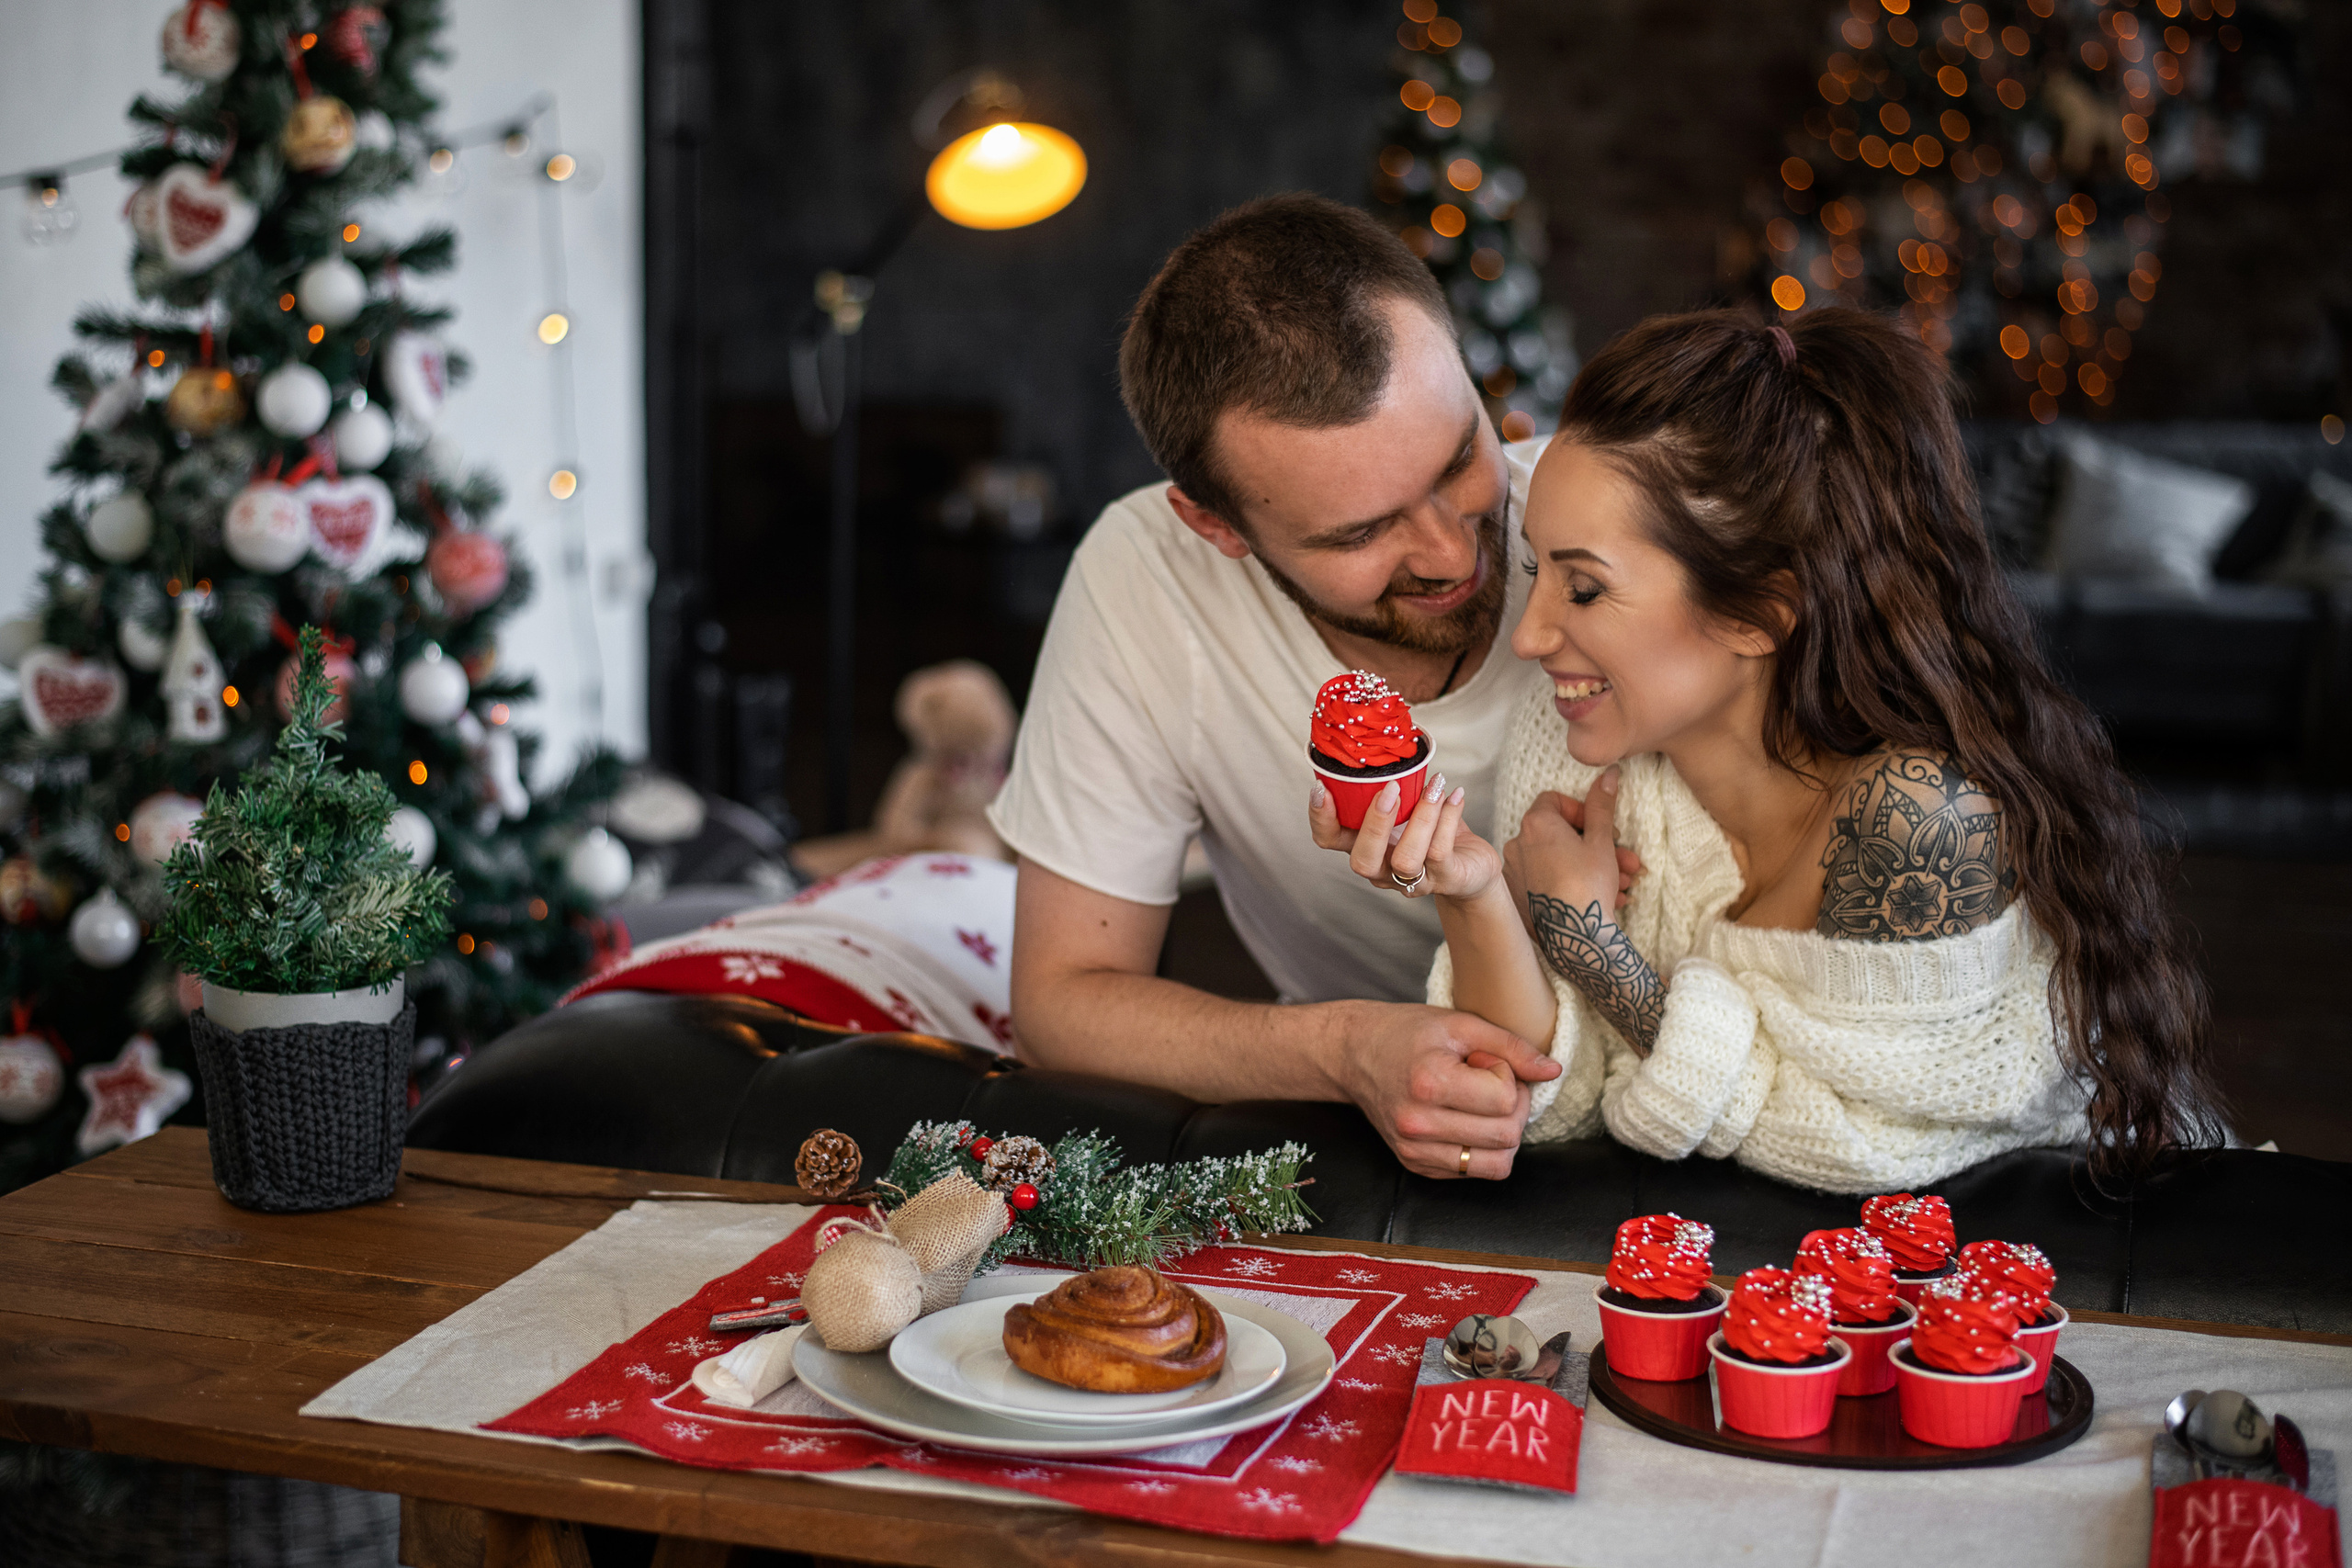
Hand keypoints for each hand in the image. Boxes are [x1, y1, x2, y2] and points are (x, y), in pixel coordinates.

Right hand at [1309, 773, 1502, 901]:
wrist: (1474, 866)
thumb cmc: (1436, 834)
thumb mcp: (1409, 809)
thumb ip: (1393, 790)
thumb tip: (1385, 746)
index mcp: (1366, 846)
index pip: (1329, 840)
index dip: (1321, 818)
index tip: (1321, 787)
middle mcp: (1384, 869)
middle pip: (1362, 861)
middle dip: (1374, 823)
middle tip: (1391, 788)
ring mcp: (1414, 880)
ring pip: (1406, 859)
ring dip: (1421, 818)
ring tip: (1435, 786)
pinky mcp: (1446, 879)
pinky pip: (1440, 851)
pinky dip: (1448, 817)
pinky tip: (1455, 795)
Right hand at [1329, 1001, 1560, 1179]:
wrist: (1354, 1054)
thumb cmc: (1408, 1032)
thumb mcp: (1461, 1024)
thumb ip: (1511, 1047)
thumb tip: (1554, 1071)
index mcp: (1429, 1084)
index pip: (1504, 1100)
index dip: (1508, 1076)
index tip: (1486, 1061)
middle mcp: (1418, 1125)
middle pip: (1506, 1137)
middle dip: (1513, 1108)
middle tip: (1491, 1082)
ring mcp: (1414, 1151)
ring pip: (1496, 1165)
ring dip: (1503, 1134)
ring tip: (1482, 1104)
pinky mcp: (1415, 1165)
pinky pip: (1473, 1172)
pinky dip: (1481, 1148)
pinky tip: (1465, 1119)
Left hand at [1503, 772, 1639, 927]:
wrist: (1576, 939)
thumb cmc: (1589, 884)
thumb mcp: (1601, 841)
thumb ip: (1602, 805)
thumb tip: (1607, 773)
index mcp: (1535, 824)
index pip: (1554, 801)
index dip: (1581, 810)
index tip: (1600, 826)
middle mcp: (1518, 844)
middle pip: (1560, 834)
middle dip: (1596, 845)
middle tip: (1626, 859)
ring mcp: (1515, 872)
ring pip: (1559, 860)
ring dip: (1592, 866)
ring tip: (1623, 883)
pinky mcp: (1518, 895)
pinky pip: (1549, 880)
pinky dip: (1574, 883)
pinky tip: (1605, 896)